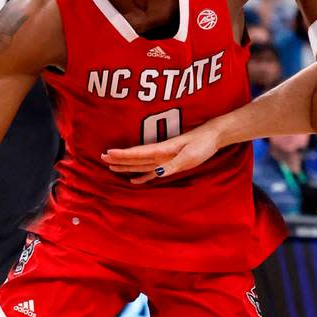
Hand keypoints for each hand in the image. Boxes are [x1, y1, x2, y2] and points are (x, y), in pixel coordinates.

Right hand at [101, 125, 221, 184]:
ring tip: (112, 167)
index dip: (123, 155)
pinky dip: (142, 175)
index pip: (138, 153)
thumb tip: (156, 172)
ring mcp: (164, 157)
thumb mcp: (190, 156)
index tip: (108, 154)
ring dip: (126, 165)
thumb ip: (173, 165)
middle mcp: (160, 154)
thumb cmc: (202, 145)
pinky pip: (152, 170)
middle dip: (119, 159)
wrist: (213, 136)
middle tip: (102, 159)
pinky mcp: (170, 162)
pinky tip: (134, 179)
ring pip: (141, 163)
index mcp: (162, 150)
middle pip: (135, 157)